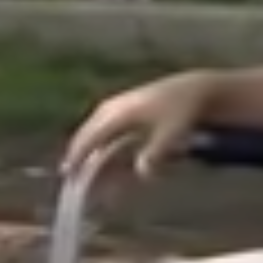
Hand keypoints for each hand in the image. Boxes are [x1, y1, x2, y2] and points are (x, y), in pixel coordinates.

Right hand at [61, 70, 220, 179]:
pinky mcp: (125, 106)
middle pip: (88, 131)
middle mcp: (114, 107)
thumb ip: (157, 152)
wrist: (194, 89)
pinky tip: (98, 148)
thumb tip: (142, 172)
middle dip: (77, 152)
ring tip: (78, 161)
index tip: (69, 173)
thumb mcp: (174, 133)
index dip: (79, 156)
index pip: (92, 137)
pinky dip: (98, 138)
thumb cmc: (183, 112)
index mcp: (121, 112)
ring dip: (87, 145)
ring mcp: (118, 104)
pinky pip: (104, 124)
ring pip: (94, 127)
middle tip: (68, 172)